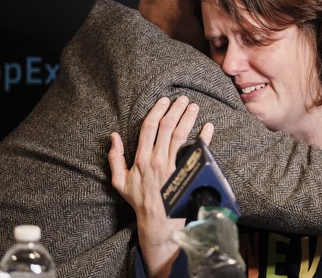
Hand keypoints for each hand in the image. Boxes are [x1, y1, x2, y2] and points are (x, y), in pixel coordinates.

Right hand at [108, 96, 213, 277]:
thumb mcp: (120, 181)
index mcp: (141, 158)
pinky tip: (208, 128)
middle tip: (183, 99)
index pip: (149, 127)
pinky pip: (196, 152)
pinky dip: (204, 138)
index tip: (164, 101)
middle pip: (167, 126)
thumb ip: (115, 158)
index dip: (157, 111)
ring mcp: (172, 166)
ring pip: (181, 135)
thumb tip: (113, 136)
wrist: (157, 222)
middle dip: (175, 109)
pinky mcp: (185, 174)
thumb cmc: (139, 200)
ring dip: (188, 118)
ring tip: (193, 107)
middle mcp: (157, 159)